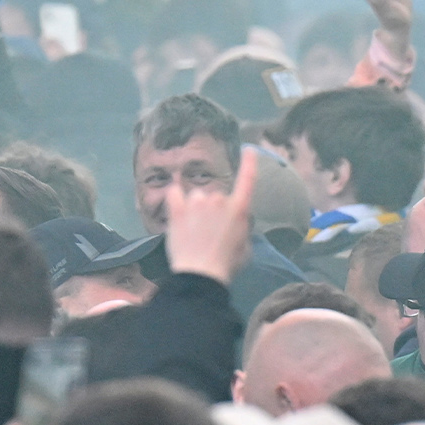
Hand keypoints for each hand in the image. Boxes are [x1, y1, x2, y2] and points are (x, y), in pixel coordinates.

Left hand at [162, 141, 257, 284]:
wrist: (201, 274)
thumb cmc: (227, 265)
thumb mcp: (244, 248)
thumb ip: (241, 229)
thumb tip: (236, 223)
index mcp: (239, 209)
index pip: (247, 180)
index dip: (249, 163)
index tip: (249, 150)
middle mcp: (219, 200)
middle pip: (215, 196)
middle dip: (213, 210)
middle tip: (210, 232)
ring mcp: (197, 202)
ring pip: (196, 197)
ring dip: (195, 208)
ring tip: (193, 231)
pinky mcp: (178, 209)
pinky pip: (174, 193)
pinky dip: (175, 199)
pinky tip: (176, 210)